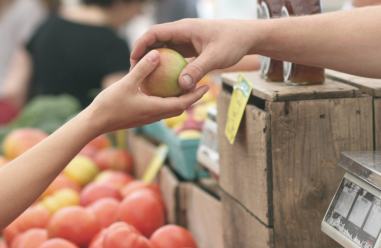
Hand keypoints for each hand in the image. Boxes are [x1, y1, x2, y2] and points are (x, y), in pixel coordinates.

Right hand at [88, 49, 208, 134]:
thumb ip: (143, 69)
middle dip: (192, 98)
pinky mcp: (141, 117)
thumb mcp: (126, 83)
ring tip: (185, 87)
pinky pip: (159, 108)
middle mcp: (154, 116)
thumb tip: (157, 54)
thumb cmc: (109, 104)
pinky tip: (162, 89)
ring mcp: (147, 118)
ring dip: (180, 100)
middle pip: (179, 108)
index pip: (182, 104)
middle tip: (201, 85)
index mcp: (155, 109)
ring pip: (169, 109)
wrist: (95, 123)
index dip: (196, 95)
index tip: (206, 86)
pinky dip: (166, 100)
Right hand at [131, 19, 257, 90]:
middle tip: (135, 72)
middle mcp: (182, 32)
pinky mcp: (191, 48)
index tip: (133, 59)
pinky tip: (164, 82)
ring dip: (155, 62)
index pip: (155, 33)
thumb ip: (198, 70)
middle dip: (143, 55)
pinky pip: (175, 57)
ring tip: (145, 78)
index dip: (141, 44)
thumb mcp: (215, 57)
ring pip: (164, 49)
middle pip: (156, 41)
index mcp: (184, 28)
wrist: (247, 37)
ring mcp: (186, 40)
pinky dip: (168, 67)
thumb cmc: (233, 42)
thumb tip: (181, 85)